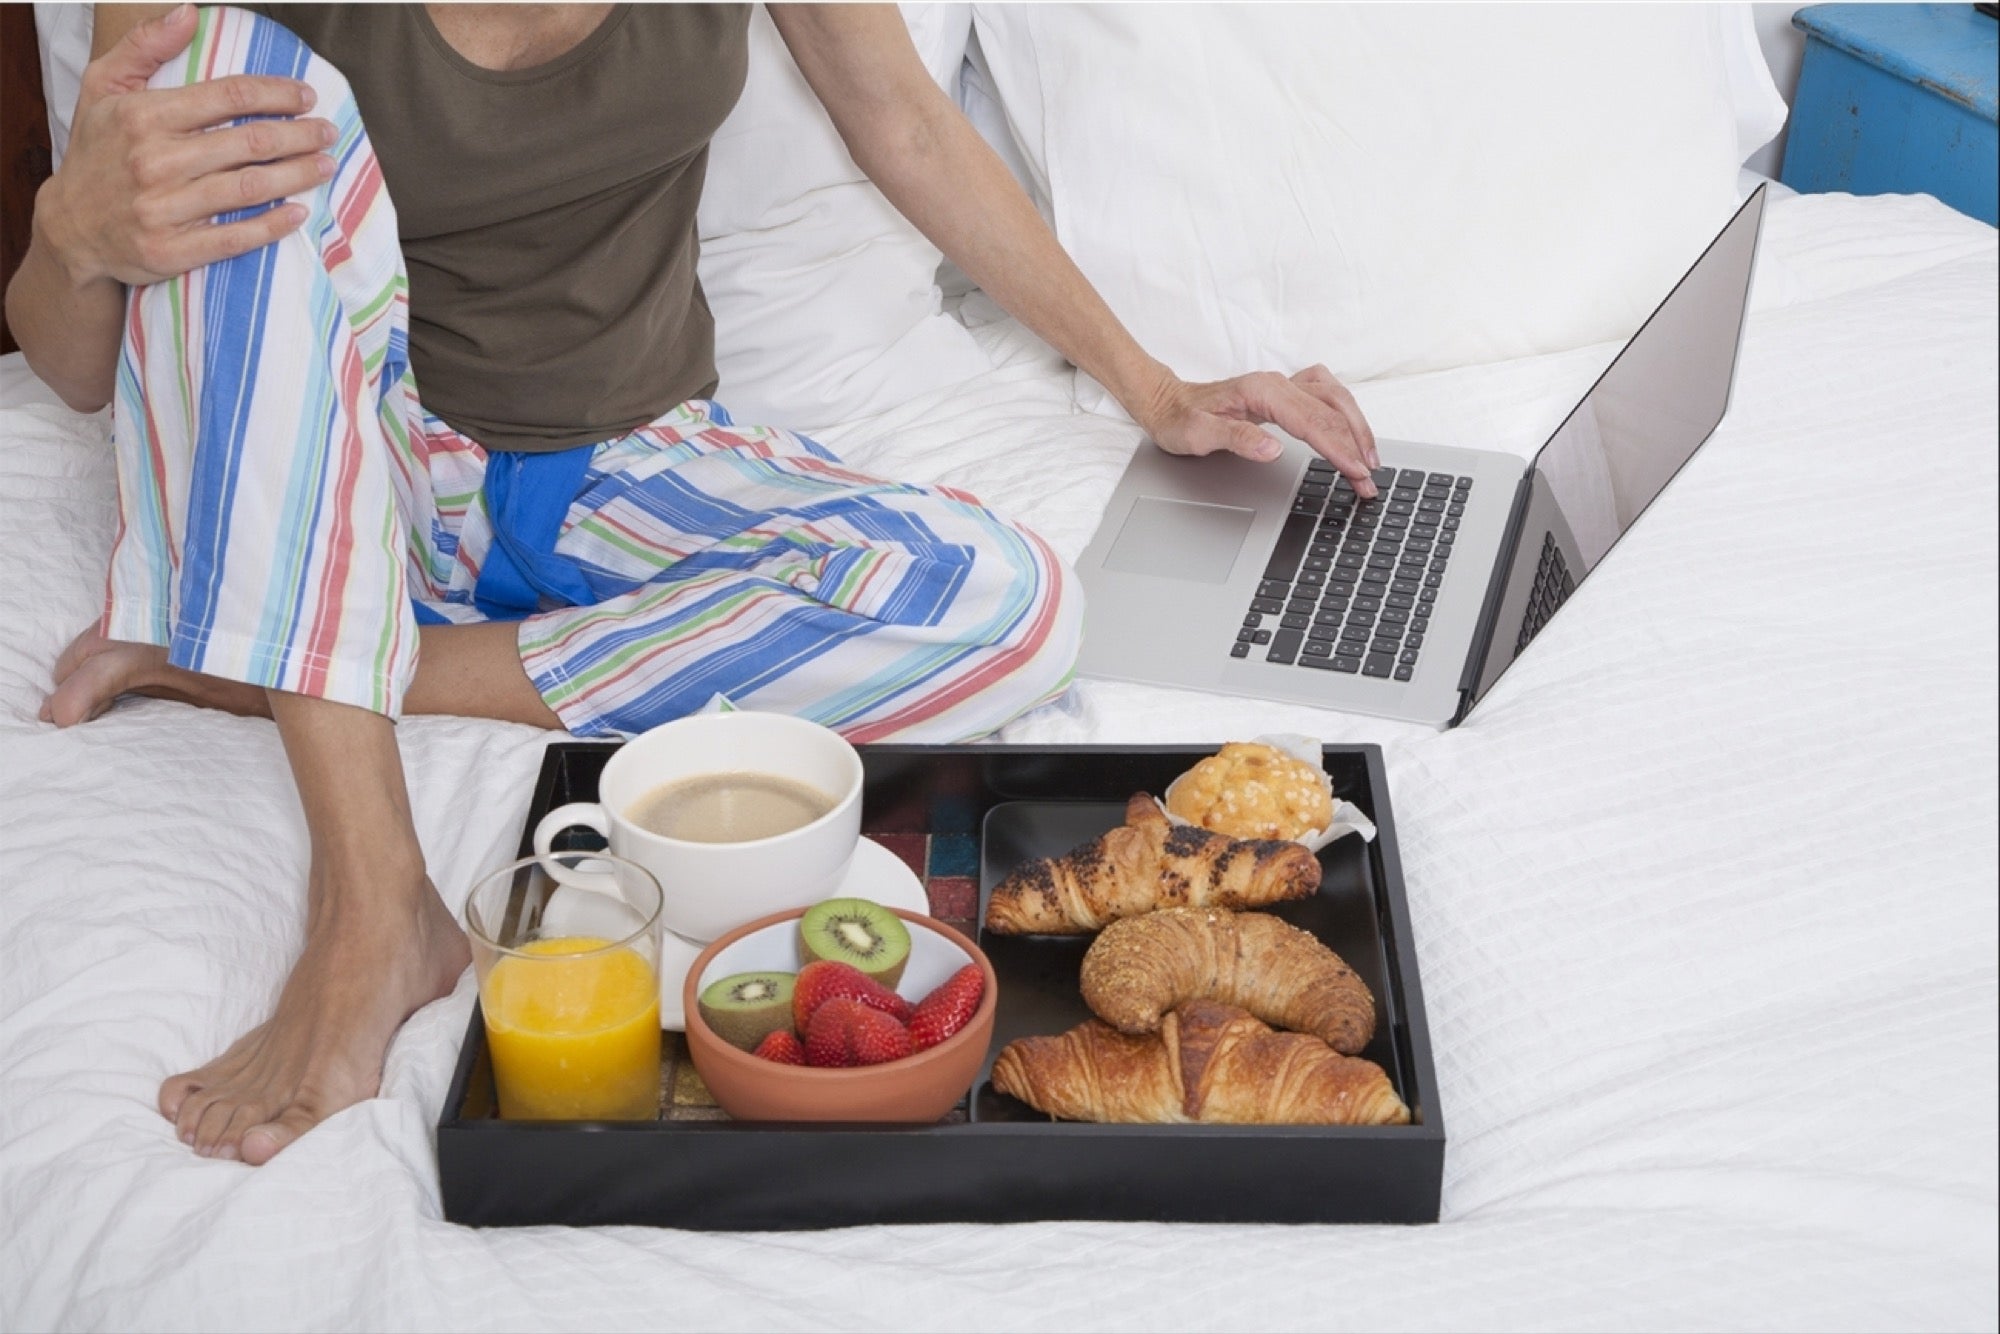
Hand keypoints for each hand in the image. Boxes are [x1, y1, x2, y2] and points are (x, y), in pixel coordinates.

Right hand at [37, 4, 334, 289]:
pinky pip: (235, 237)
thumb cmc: (95, 151)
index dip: (277, 93)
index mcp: (144, 116)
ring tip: (326, 165)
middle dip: (299, 134)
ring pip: (250, 187)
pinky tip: (300, 213)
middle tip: (328, 131)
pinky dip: (273, 225)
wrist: (69, 227)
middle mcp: (154, 160)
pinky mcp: (172, 251)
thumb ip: (145, 46)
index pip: (229, 95)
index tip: (306, 96)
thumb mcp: (103, 87)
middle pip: (250, 142)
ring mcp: (163, 208)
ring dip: (298, 175)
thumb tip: (188, 11)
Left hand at [1136, 365, 1382, 497]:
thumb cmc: (1180, 418)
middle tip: (1370, 479)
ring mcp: (1283, 386)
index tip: (1357, 471)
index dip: (1339, 448)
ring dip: (1358, 427)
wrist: (1167, 402)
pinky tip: (1351, 428)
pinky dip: (1345, 413)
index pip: (1313, 422)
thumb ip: (1237, 438)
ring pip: (1336, 399)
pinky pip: (1327, 395)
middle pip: (1332, 411)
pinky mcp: (1284, 393)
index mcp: (1263, 392)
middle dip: (1356, 445)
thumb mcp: (1199, 434)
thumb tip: (1272, 448)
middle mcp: (1278, 384)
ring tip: (1370, 458)